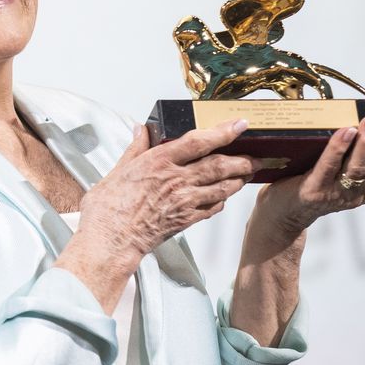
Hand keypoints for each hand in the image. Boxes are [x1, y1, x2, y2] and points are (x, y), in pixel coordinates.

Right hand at [74, 119, 260, 269]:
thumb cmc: (109, 207)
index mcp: (159, 161)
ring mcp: (184, 201)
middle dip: (242, 159)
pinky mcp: (186, 220)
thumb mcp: (119, 169)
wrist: (110, 240)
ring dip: (239, 179)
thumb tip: (141, 129)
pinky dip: (222, 200)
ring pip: (222, 187)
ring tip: (247, 173)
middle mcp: (176, 180)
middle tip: (254, 155)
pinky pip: (212, 208)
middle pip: (219, 165)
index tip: (240, 124)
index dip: (223, 131)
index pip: (199, 141)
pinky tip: (224, 197)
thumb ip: (136, 148)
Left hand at [255, 115, 364, 237]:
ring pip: (357, 169)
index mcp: (363, 191)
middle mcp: (353, 196)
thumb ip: (348, 156)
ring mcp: (333, 195)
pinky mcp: (313, 191)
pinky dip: (339, 147)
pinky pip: (329, 166)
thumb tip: (358, 121)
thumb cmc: (307, 183)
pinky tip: (346, 131)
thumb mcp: (334, 173)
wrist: (280, 213)